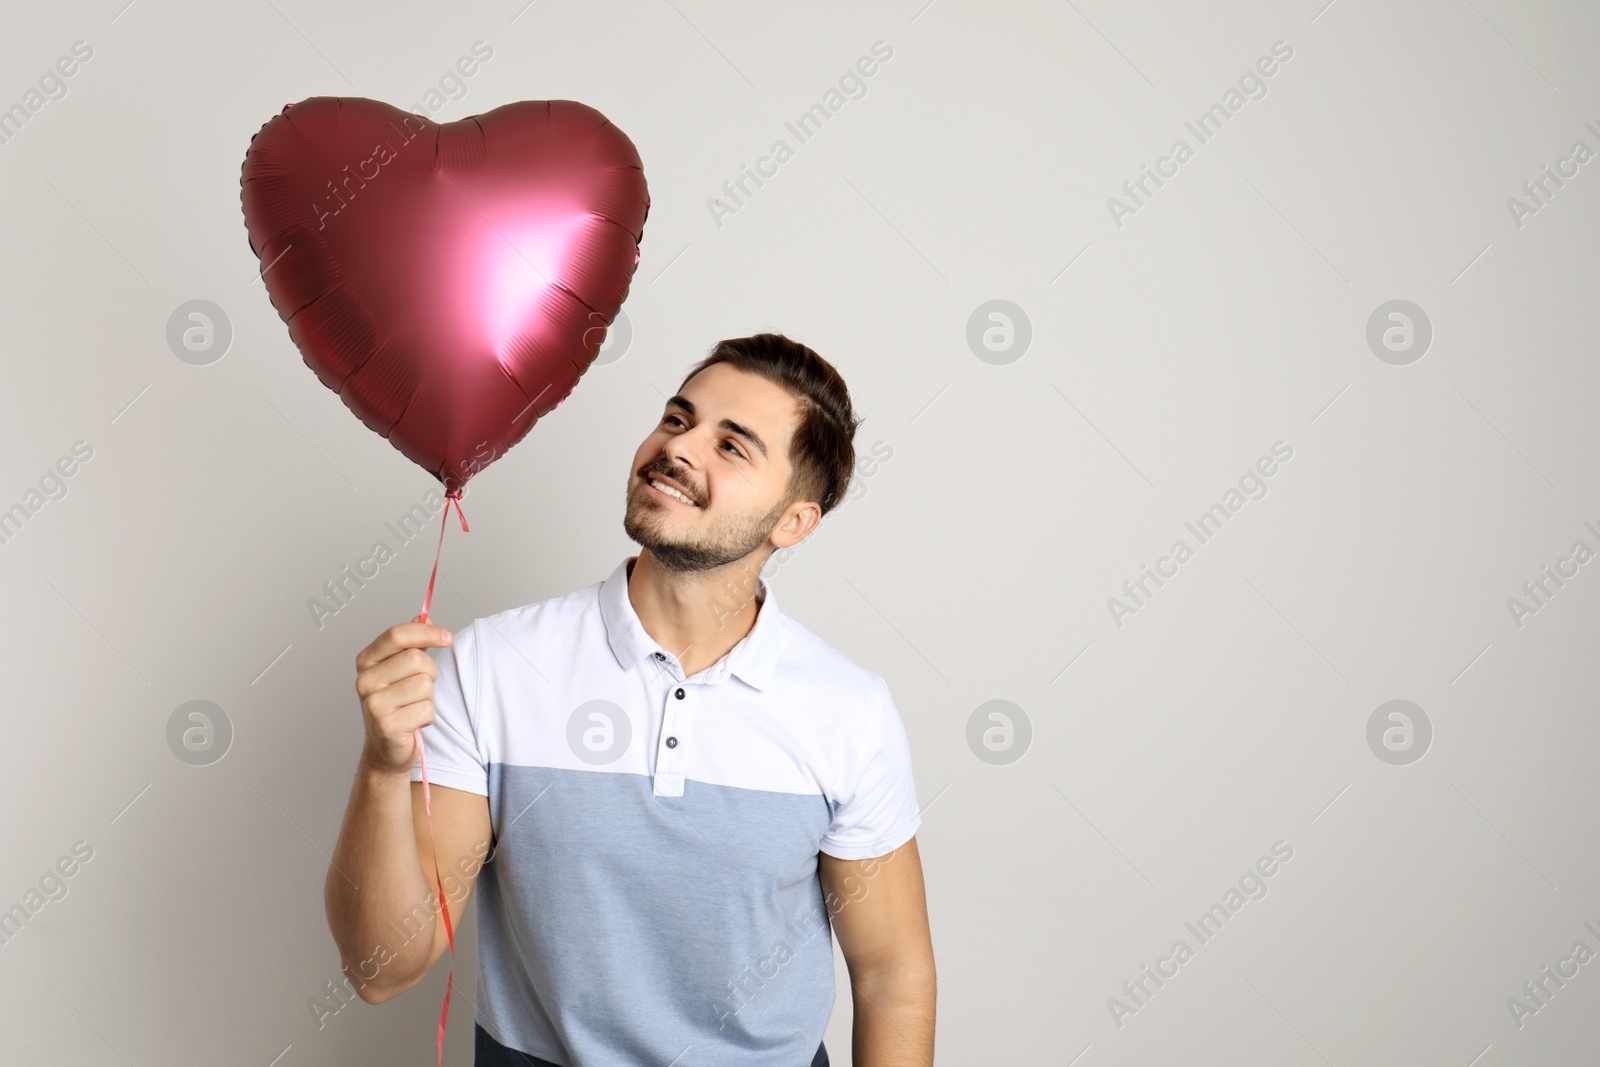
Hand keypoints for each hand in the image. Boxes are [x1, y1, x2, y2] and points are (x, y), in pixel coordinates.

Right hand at [354, 615, 453, 774]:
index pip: (397, 635)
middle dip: (430, 672)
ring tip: (414, 706)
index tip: (447, 638)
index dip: (427, 632)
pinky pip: (426, 710)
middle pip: (416, 659)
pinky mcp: (386, 725)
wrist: (386, 748)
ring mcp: (373, 704)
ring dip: (428, 697)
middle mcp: (364, 680)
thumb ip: (412, 643)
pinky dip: (427, 716)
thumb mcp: (400, 670)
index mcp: (366, 661)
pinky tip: (413, 722)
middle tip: (421, 687)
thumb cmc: (396, 704)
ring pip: (424, 685)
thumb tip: (424, 616)